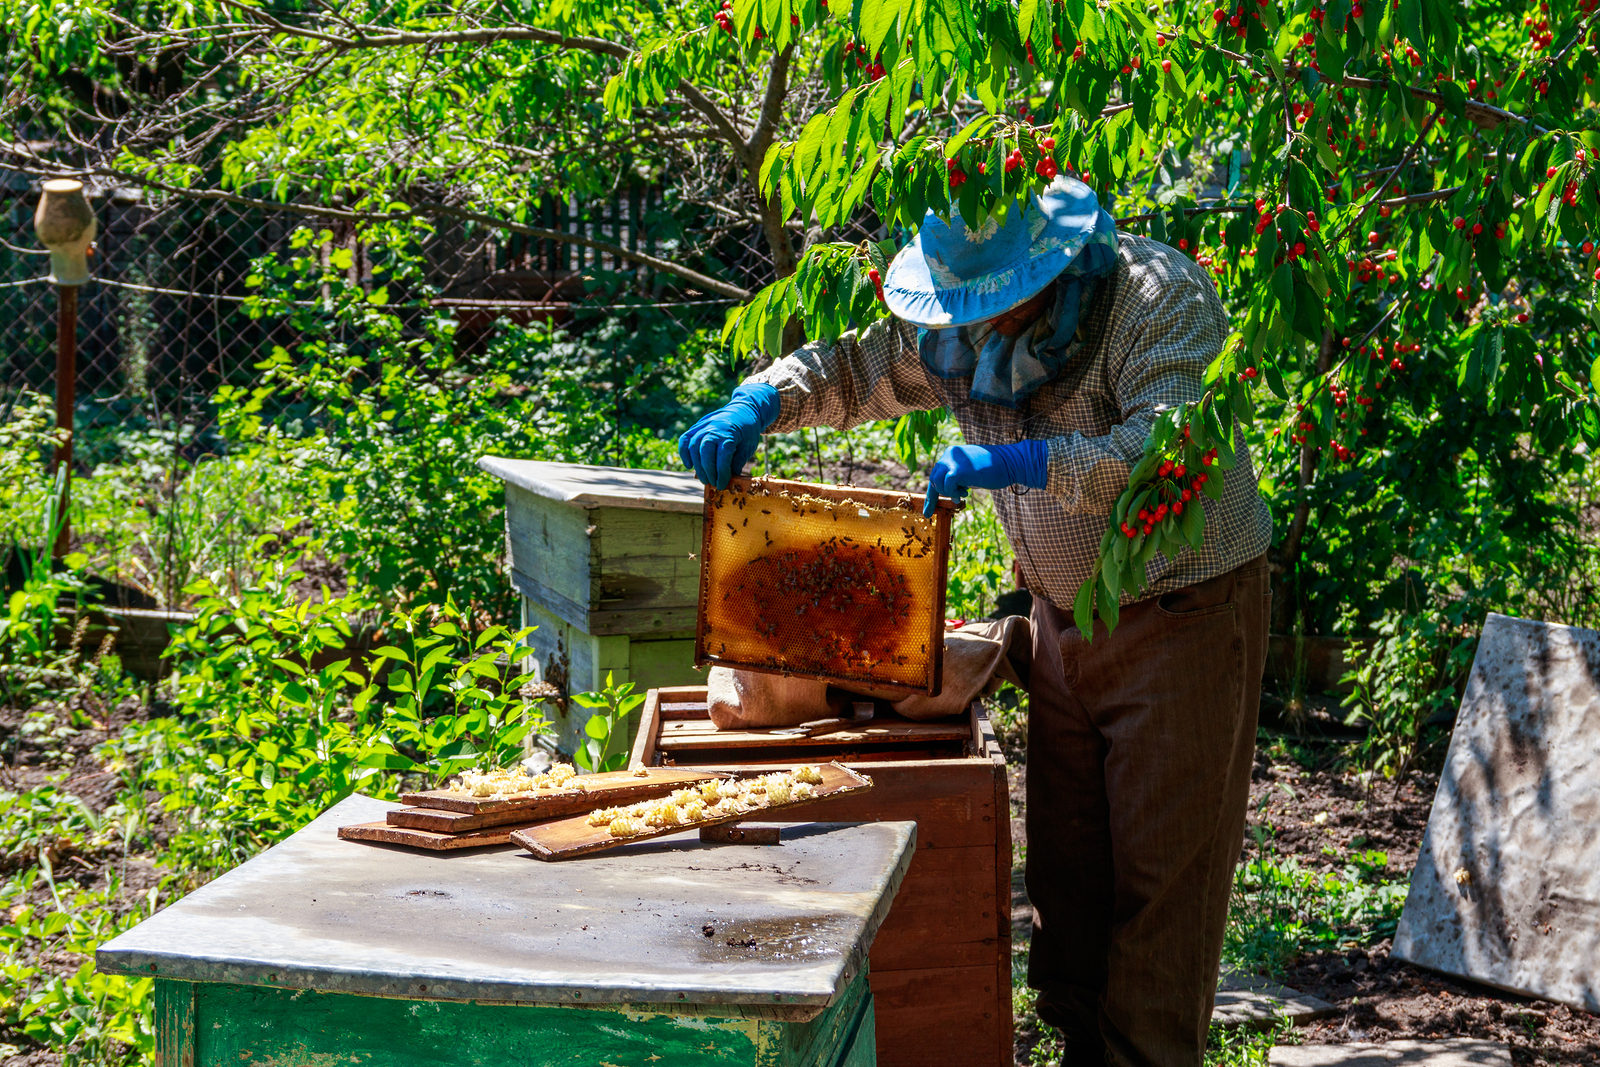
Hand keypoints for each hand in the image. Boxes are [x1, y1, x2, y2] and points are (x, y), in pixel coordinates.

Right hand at [678, 383, 780, 488]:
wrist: (744, 410)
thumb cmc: (747, 431)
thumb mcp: (748, 447)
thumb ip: (737, 463)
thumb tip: (728, 480)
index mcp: (730, 433)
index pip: (723, 456)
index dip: (721, 472)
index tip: (722, 484)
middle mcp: (714, 428)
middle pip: (705, 451)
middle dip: (708, 471)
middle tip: (712, 483)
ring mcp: (704, 425)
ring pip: (693, 446)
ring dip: (697, 465)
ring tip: (704, 478)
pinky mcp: (697, 426)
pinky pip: (685, 439)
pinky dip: (684, 452)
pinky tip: (689, 465)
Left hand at [923, 441, 1047, 515]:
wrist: (1010, 462)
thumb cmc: (994, 469)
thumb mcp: (971, 471)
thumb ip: (957, 476)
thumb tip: (947, 489)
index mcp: (953, 453)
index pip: (936, 474)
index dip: (932, 494)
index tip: (928, 511)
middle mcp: (950, 454)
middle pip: (934, 479)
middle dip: (939, 495)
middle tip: (958, 498)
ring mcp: (953, 461)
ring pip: (937, 483)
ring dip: (950, 493)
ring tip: (965, 492)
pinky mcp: (957, 470)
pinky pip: (947, 486)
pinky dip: (954, 493)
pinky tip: (966, 493)